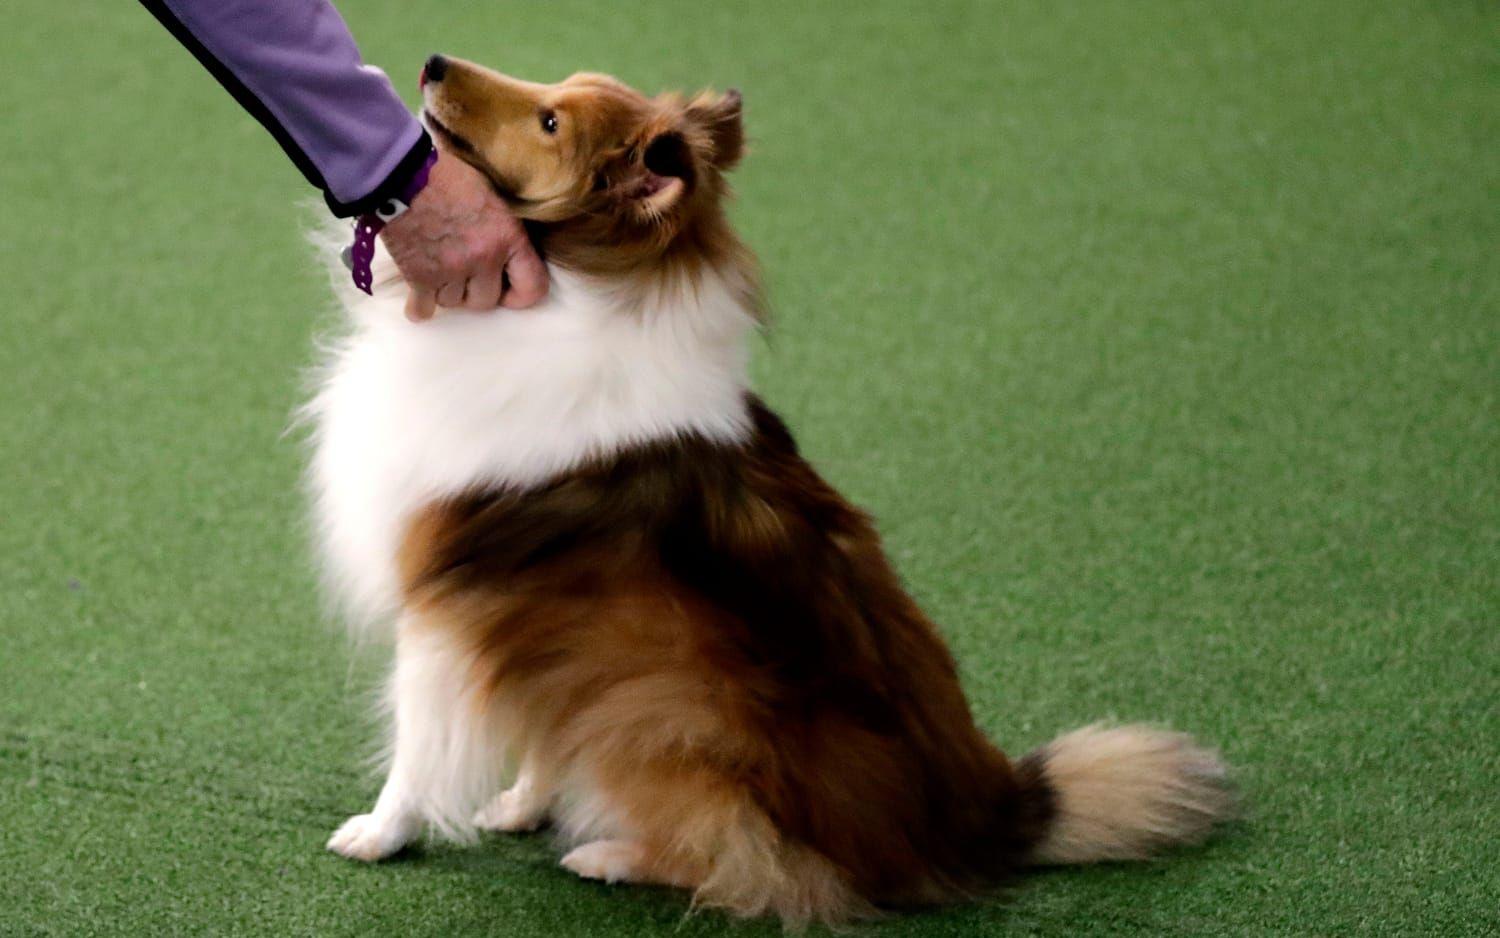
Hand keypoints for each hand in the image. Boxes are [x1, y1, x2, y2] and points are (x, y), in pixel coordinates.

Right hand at [379, 152, 547, 321]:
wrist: (400, 172)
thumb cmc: (447, 174)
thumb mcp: (492, 193)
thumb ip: (504, 226)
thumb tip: (510, 250)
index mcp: (508, 236)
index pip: (532, 287)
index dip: (520, 294)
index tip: (508, 290)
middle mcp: (483, 259)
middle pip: (486, 301)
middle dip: (476, 290)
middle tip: (464, 270)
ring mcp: (450, 271)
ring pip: (454, 303)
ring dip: (447, 291)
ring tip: (439, 267)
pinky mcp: (418, 277)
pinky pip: (423, 309)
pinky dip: (421, 305)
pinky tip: (421, 293)